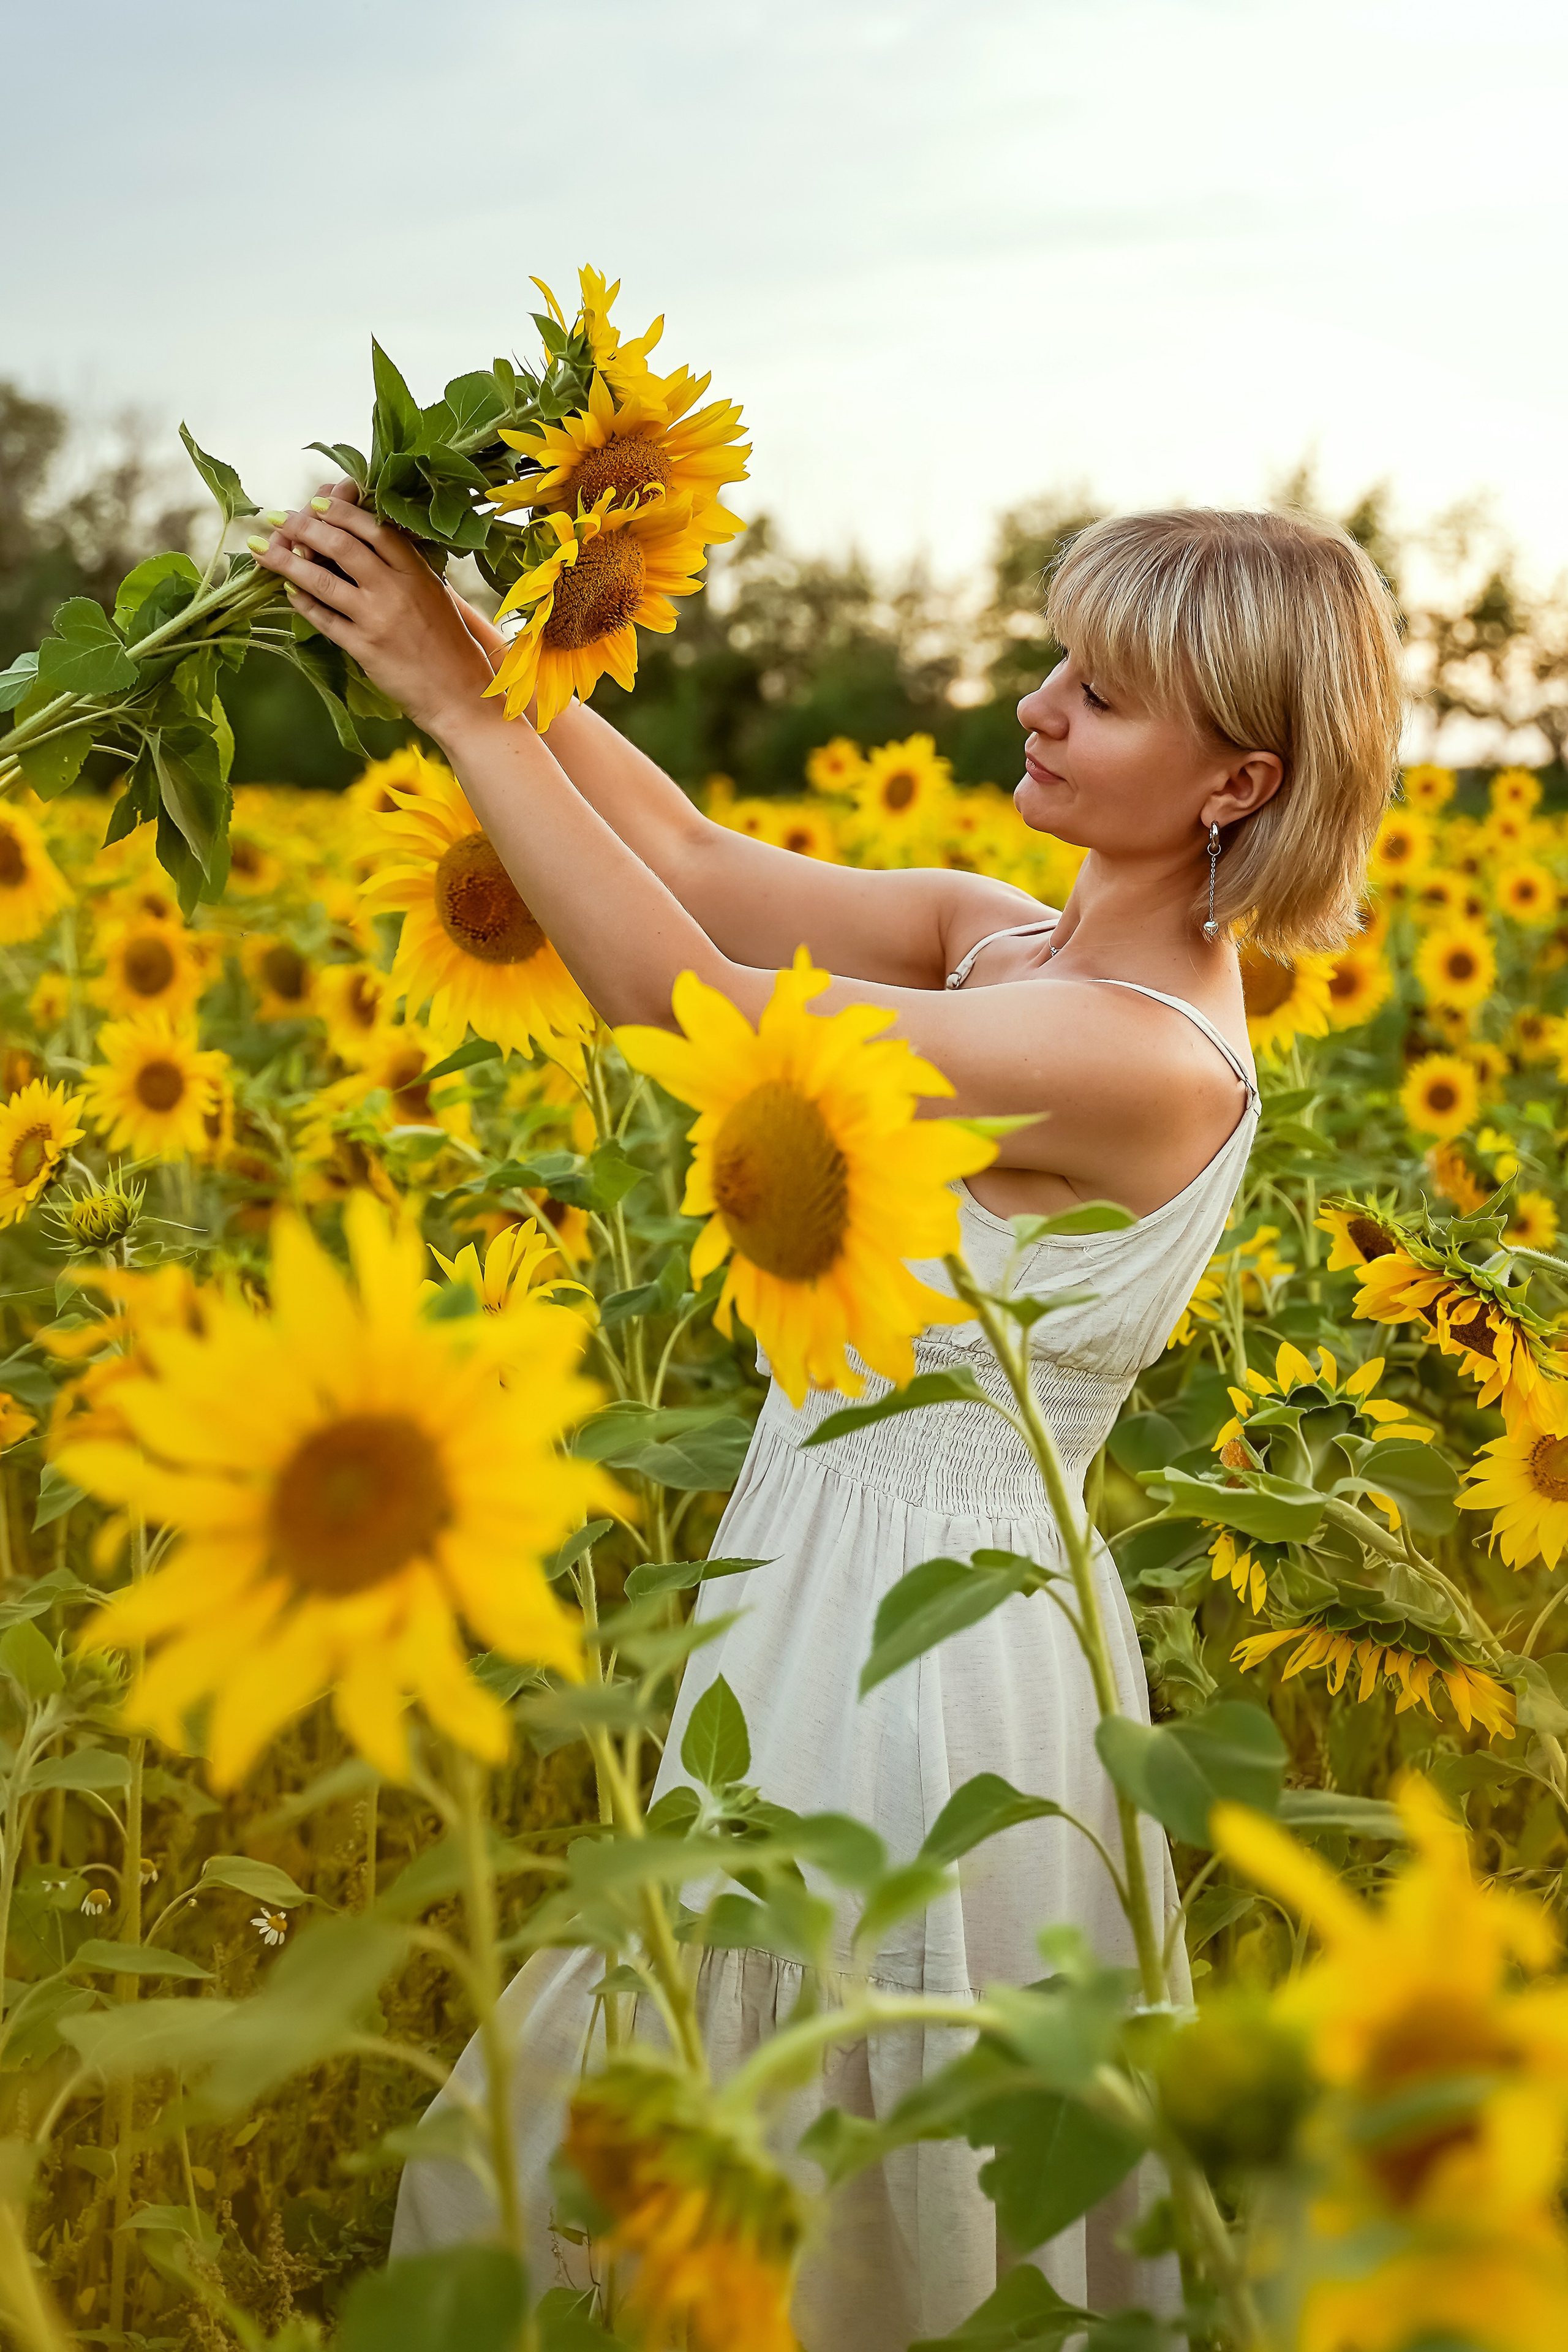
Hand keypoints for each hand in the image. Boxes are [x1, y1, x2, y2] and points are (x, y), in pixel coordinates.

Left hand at [251, 481, 496, 742]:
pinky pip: (324, 619)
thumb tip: (370, 536)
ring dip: (287, 561)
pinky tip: (287, 590)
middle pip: (342, 546)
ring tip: (262, 549)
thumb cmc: (451, 645)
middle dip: (304, 526)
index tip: (316, 500)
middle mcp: (396, 590)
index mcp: (418, 572)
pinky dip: (302, 602)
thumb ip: (407, 566)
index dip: (341, 510)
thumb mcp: (437, 594)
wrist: (460, 695)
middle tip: (280, 517)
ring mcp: (378, 620)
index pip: (374, 528)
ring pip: (323, 581)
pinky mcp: (364, 649)